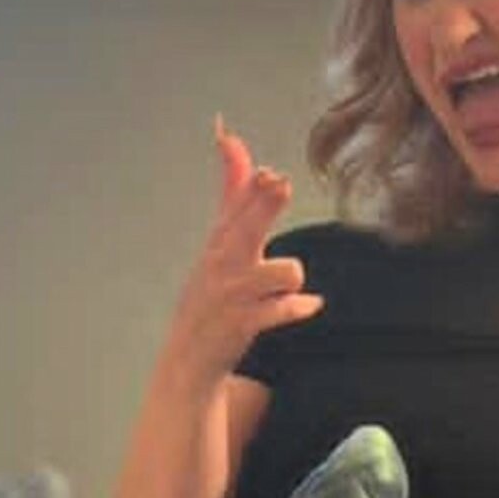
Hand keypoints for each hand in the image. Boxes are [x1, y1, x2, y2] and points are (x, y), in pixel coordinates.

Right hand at [161, 117, 323, 391]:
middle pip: (248, 226)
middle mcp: (224, 264)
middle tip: (281, 184)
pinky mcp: (243, 324)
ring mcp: (233, 295)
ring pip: (281, 271)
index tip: (271, 173)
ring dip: (291, 276)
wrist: (189, 358)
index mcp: (220, 241)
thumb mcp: (218, 240)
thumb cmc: (210, 294)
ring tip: (290, 285)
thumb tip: (231, 139)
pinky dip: (299, 307)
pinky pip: (282, 310)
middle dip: (265, 204)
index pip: (236, 205)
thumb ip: (233, 192)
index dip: (255, 186)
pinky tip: (310, 305)